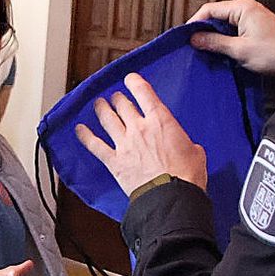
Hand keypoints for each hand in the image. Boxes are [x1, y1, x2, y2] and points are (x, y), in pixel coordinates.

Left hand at [75, 73, 207, 194]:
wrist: (171, 196)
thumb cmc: (186, 176)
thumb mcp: (195, 152)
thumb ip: (186, 144)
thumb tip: (188, 149)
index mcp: (161, 120)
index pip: (143, 92)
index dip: (134, 82)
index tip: (130, 79)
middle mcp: (139, 127)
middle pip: (122, 104)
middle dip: (118, 99)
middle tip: (116, 98)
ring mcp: (124, 143)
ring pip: (107, 119)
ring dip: (101, 109)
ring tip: (98, 104)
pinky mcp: (114, 161)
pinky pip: (94, 145)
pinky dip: (85, 136)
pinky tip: (79, 129)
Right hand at [188, 0, 274, 77]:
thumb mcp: (239, 50)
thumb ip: (214, 43)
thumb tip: (195, 38)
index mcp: (243, 7)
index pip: (210, 9)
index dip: (195, 23)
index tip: (186, 37)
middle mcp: (248, 7)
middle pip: (217, 15)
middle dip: (205, 30)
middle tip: (194, 46)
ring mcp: (254, 17)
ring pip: (225, 24)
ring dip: (216, 36)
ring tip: (207, 51)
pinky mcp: (257, 27)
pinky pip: (235, 29)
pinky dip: (227, 39)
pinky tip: (223, 51)